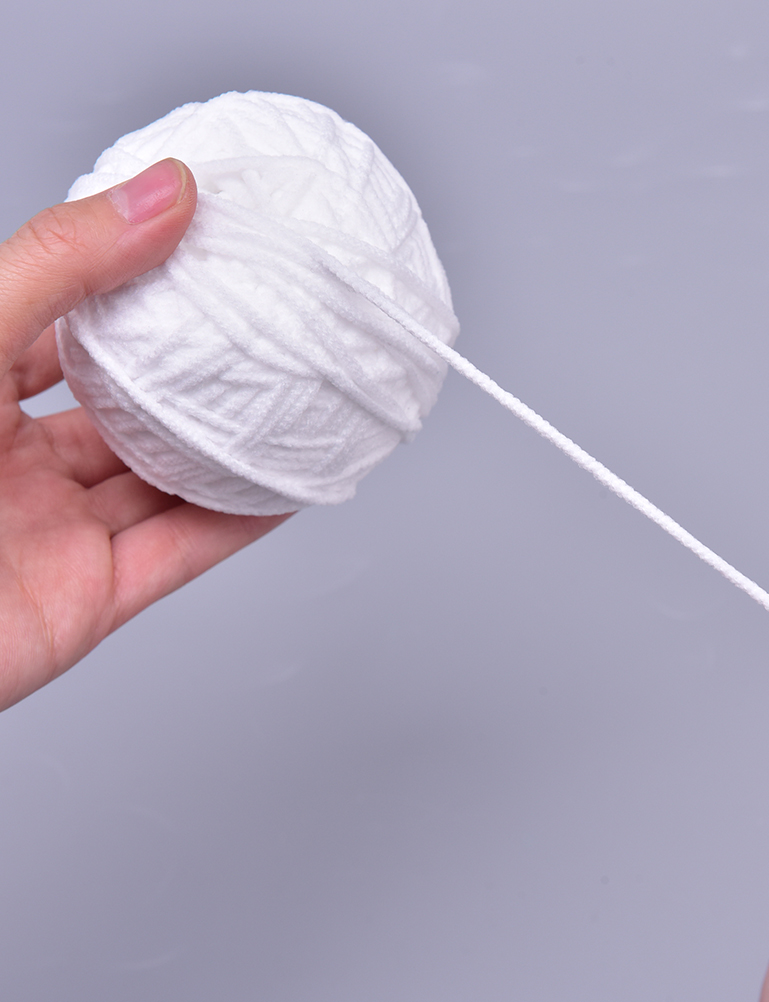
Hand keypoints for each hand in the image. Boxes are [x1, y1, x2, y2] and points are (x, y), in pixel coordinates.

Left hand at [0, 159, 287, 708]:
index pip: (59, 330)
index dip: (128, 288)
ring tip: (294, 400)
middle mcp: (9, 464)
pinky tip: (285, 482)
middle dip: (191, 374)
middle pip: (123, 411)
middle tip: (262, 328)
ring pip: (161, 483)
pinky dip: (239, 520)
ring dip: (228, 448)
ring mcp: (52, 533)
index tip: (200, 252)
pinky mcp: (87, 599)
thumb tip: (166, 192)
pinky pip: (180, 552)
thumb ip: (58, 266)